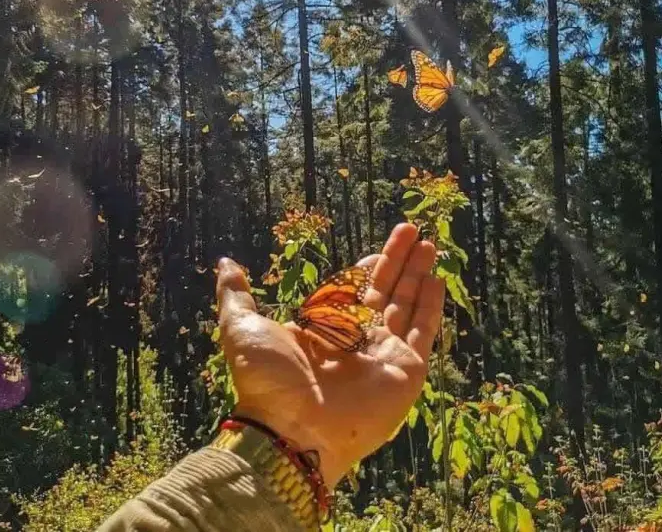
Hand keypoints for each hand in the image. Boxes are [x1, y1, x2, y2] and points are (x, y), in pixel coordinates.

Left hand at [216, 223, 444, 487]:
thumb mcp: (240, 326)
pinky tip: (436, 279)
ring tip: (429, 243)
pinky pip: (422, 332)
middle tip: (411, 230)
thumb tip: (225, 263)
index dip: (367, 269)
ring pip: (406, 305)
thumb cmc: (265, 380)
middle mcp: (355, 340)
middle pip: (383, 291)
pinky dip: (430, 306)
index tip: (379, 250)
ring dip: (417, 275)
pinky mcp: (405, 370)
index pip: (352, 291)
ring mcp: (382, 355)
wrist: (291, 431)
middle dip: (398, 261)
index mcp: (323, 329)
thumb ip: (236, 294)